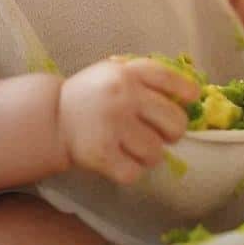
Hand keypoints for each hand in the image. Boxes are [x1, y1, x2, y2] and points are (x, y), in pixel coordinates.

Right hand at [58, 58, 199, 184]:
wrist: (52, 117)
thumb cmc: (92, 94)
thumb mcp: (115, 72)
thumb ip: (145, 78)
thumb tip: (191, 92)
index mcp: (129, 73)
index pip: (170, 79)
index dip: (187, 91)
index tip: (190, 100)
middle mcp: (124, 96)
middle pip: (175, 122)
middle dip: (173, 132)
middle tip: (162, 134)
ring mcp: (113, 124)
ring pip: (156, 152)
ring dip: (150, 155)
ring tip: (134, 147)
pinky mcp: (101, 153)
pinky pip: (135, 172)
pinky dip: (131, 171)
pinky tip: (120, 161)